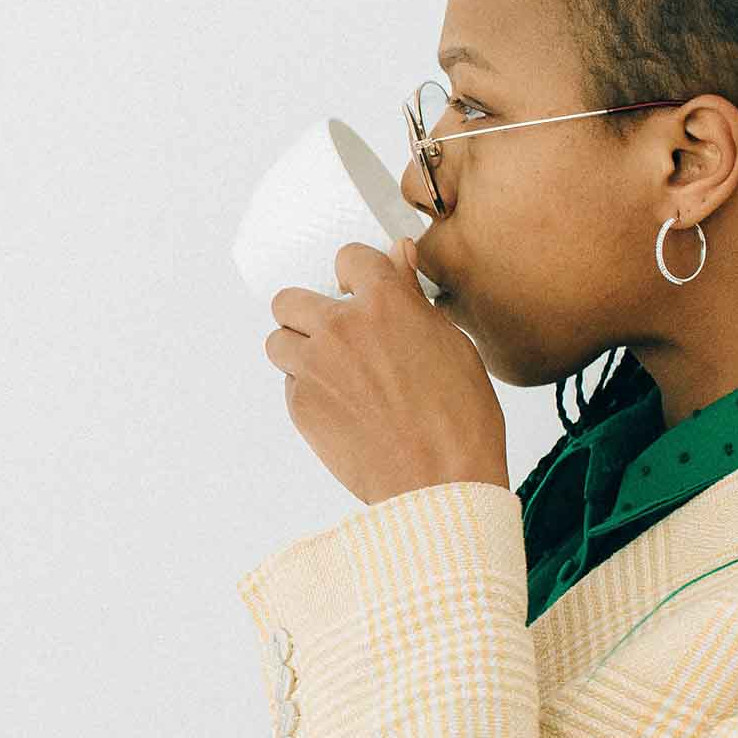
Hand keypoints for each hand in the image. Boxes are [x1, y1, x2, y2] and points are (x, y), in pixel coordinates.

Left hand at [263, 237, 505, 503]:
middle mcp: (341, 328)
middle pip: (289, 300)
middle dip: (308, 312)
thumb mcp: (451, 345)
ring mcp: (314, 368)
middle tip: (332, 333)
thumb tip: (398, 254)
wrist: (440, 483)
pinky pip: (289, 384)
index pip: (348, 257)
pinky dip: (307, 390)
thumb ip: (413, 299)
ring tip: (330, 371)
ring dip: (298, 350)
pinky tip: (341, 406)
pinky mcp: (300, 406)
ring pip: (277, 341)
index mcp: (385, 303)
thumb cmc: (460, 418)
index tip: (360, 290)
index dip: (356, 275)